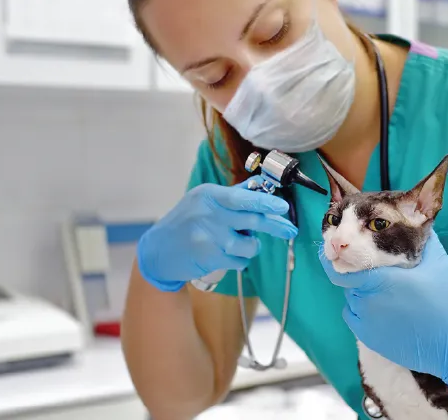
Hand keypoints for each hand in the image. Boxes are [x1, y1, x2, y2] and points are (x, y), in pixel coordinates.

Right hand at [137, 180, 297, 291]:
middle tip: (290, 229)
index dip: (265, 202)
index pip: (242, 197)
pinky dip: (240, 260)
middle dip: (275, 225)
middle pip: (251, 219)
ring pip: (248, 244)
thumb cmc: (185, 223)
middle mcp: (208, 214)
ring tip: (240, 244)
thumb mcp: (203, 202)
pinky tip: (227, 255)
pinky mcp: (209, 258)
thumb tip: (260, 186)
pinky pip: (239, 261)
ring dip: (251, 246)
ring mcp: (208, 237)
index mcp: (208, 196)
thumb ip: (231, 195)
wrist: (157, 251)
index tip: (283, 207)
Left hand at [319, 231, 447, 398]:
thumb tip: (415, 221)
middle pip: (349, 282)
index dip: (335, 260)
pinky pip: (354, 317)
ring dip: (362, 292)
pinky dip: (362, 311)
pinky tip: (384, 310)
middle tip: (378, 273)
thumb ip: (423, 239)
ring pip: (352, 299)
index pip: (340, 269)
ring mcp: (365, 322)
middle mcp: (367, 300)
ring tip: (388, 293)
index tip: (336, 253)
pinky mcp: (368, 338)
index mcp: (380, 280)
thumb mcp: (438, 263)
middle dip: (358, 274)